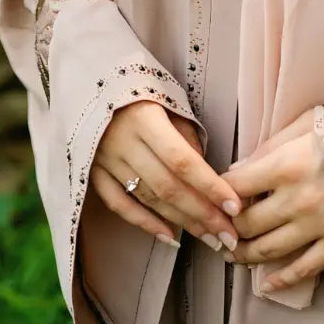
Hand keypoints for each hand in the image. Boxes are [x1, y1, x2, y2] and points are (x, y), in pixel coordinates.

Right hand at [91, 102, 241, 252]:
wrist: (89, 85)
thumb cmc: (140, 91)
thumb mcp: (168, 101)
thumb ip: (186, 137)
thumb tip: (207, 174)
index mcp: (145, 119)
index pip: (182, 161)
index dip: (210, 187)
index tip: (235, 207)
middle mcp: (124, 143)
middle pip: (168, 187)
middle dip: (202, 214)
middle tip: (229, 235)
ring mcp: (105, 161)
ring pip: (148, 199)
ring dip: (181, 222)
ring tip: (210, 238)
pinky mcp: (93, 173)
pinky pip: (119, 204)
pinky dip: (144, 222)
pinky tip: (170, 236)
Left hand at [221, 109, 323, 292]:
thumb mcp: (309, 122)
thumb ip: (272, 144)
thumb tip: (240, 169)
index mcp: (286, 165)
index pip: (235, 186)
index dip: (218, 193)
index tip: (214, 197)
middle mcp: (296, 200)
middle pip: (245, 223)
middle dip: (225, 229)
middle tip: (216, 231)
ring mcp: (317, 226)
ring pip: (267, 250)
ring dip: (243, 255)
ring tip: (231, 254)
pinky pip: (303, 269)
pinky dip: (280, 280)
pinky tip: (265, 284)